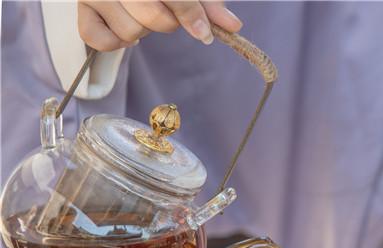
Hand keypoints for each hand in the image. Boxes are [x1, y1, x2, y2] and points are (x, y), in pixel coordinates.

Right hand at [77, 1, 242, 50]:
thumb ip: (208, 3)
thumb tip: (233, 26)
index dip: (191, 14)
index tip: (204, 34)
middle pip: (150, 16)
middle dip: (168, 23)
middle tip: (168, 15)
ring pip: (129, 31)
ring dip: (144, 31)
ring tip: (143, 15)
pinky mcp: (80, 7)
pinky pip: (96, 38)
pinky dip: (115, 41)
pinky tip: (125, 29)